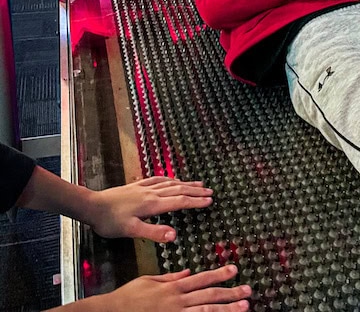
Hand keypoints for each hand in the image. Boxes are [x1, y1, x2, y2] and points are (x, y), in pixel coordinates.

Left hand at [87, 177, 213, 241]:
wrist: (93, 206)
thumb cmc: (111, 221)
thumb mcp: (131, 231)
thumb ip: (154, 232)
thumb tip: (175, 236)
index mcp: (152, 204)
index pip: (179, 202)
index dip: (195, 202)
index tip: (210, 201)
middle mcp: (151, 193)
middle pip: (178, 190)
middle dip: (195, 191)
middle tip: (210, 191)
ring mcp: (144, 187)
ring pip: (170, 183)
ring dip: (186, 183)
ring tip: (198, 183)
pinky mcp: (137, 186)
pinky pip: (158, 179)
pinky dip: (169, 179)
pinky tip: (172, 179)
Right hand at [102, 265, 250, 311]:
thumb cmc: (128, 298)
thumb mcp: (149, 280)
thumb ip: (170, 277)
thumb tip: (188, 272)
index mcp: (173, 287)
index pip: (202, 278)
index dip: (219, 274)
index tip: (234, 270)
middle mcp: (178, 301)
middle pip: (209, 295)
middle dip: (230, 293)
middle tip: (248, 291)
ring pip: (206, 311)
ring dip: (226, 309)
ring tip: (243, 307)